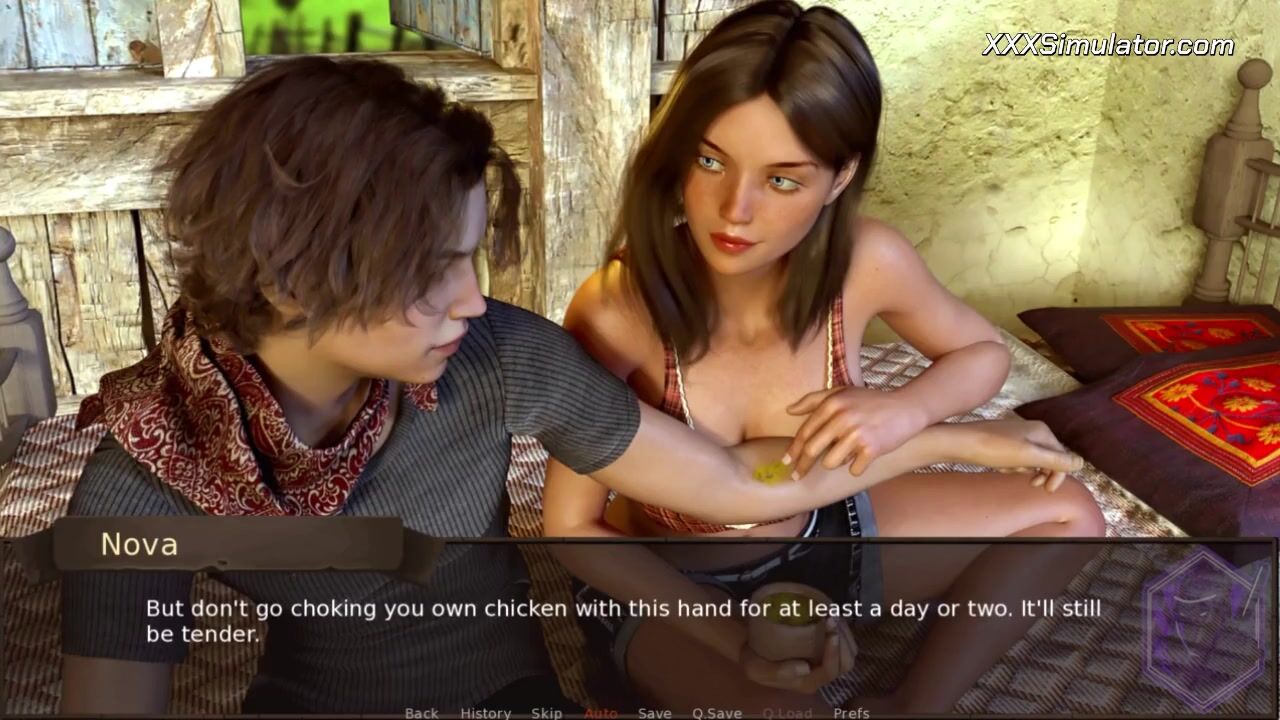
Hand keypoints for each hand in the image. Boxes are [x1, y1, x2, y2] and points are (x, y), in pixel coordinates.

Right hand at [738, 618, 856, 693]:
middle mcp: (819, 674)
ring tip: (832, 614)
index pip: (830, 671)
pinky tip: (830, 614)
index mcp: (807, 682)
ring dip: (844, 633)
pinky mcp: (823, 650)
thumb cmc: (754, 659)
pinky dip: (841, 629)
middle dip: (843, 641)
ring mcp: (823, 662)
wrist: (751, 648)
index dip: (834, 653)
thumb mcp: (756, 669)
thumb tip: (805, 668)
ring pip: (848, 653)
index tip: (829, 629)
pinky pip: (842, 642)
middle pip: (846, 663)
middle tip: (831, 618)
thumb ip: (778, 672)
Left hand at [784, 387, 927, 478]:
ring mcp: (857, 433)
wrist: (905, 407)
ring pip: (830, 462)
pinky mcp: (872, 448)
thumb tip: (789, 410)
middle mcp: (842, 417)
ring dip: (836, 461)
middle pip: (811, 450)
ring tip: (849, 451)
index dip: (793, 450)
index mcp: (832, 404)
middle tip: (797, 476)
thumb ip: (813, 400)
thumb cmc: (870, 401)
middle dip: (802, 466)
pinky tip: (864, 455)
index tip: (786, 463)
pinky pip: (853, 469)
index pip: (805, 432)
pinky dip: (857, 466)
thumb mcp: (842, 392)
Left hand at [946, 419, 1084, 491]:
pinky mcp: (1003, 442)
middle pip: (1048, 457)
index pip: (1062, 456)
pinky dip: (1013, 466)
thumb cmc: (994, 448)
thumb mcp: (1029, 456)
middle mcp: (1032, 429)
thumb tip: (1081, 463)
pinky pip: (1017, 459)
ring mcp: (1017, 435)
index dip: (1058, 475)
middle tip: (1033, 485)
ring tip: (1012, 472)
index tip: (1047, 490)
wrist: (960, 442)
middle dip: (1042, 472)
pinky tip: (1001, 468)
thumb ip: (1055, 460)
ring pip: (1032, 460)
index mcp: (1042, 431)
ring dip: (1026, 470)